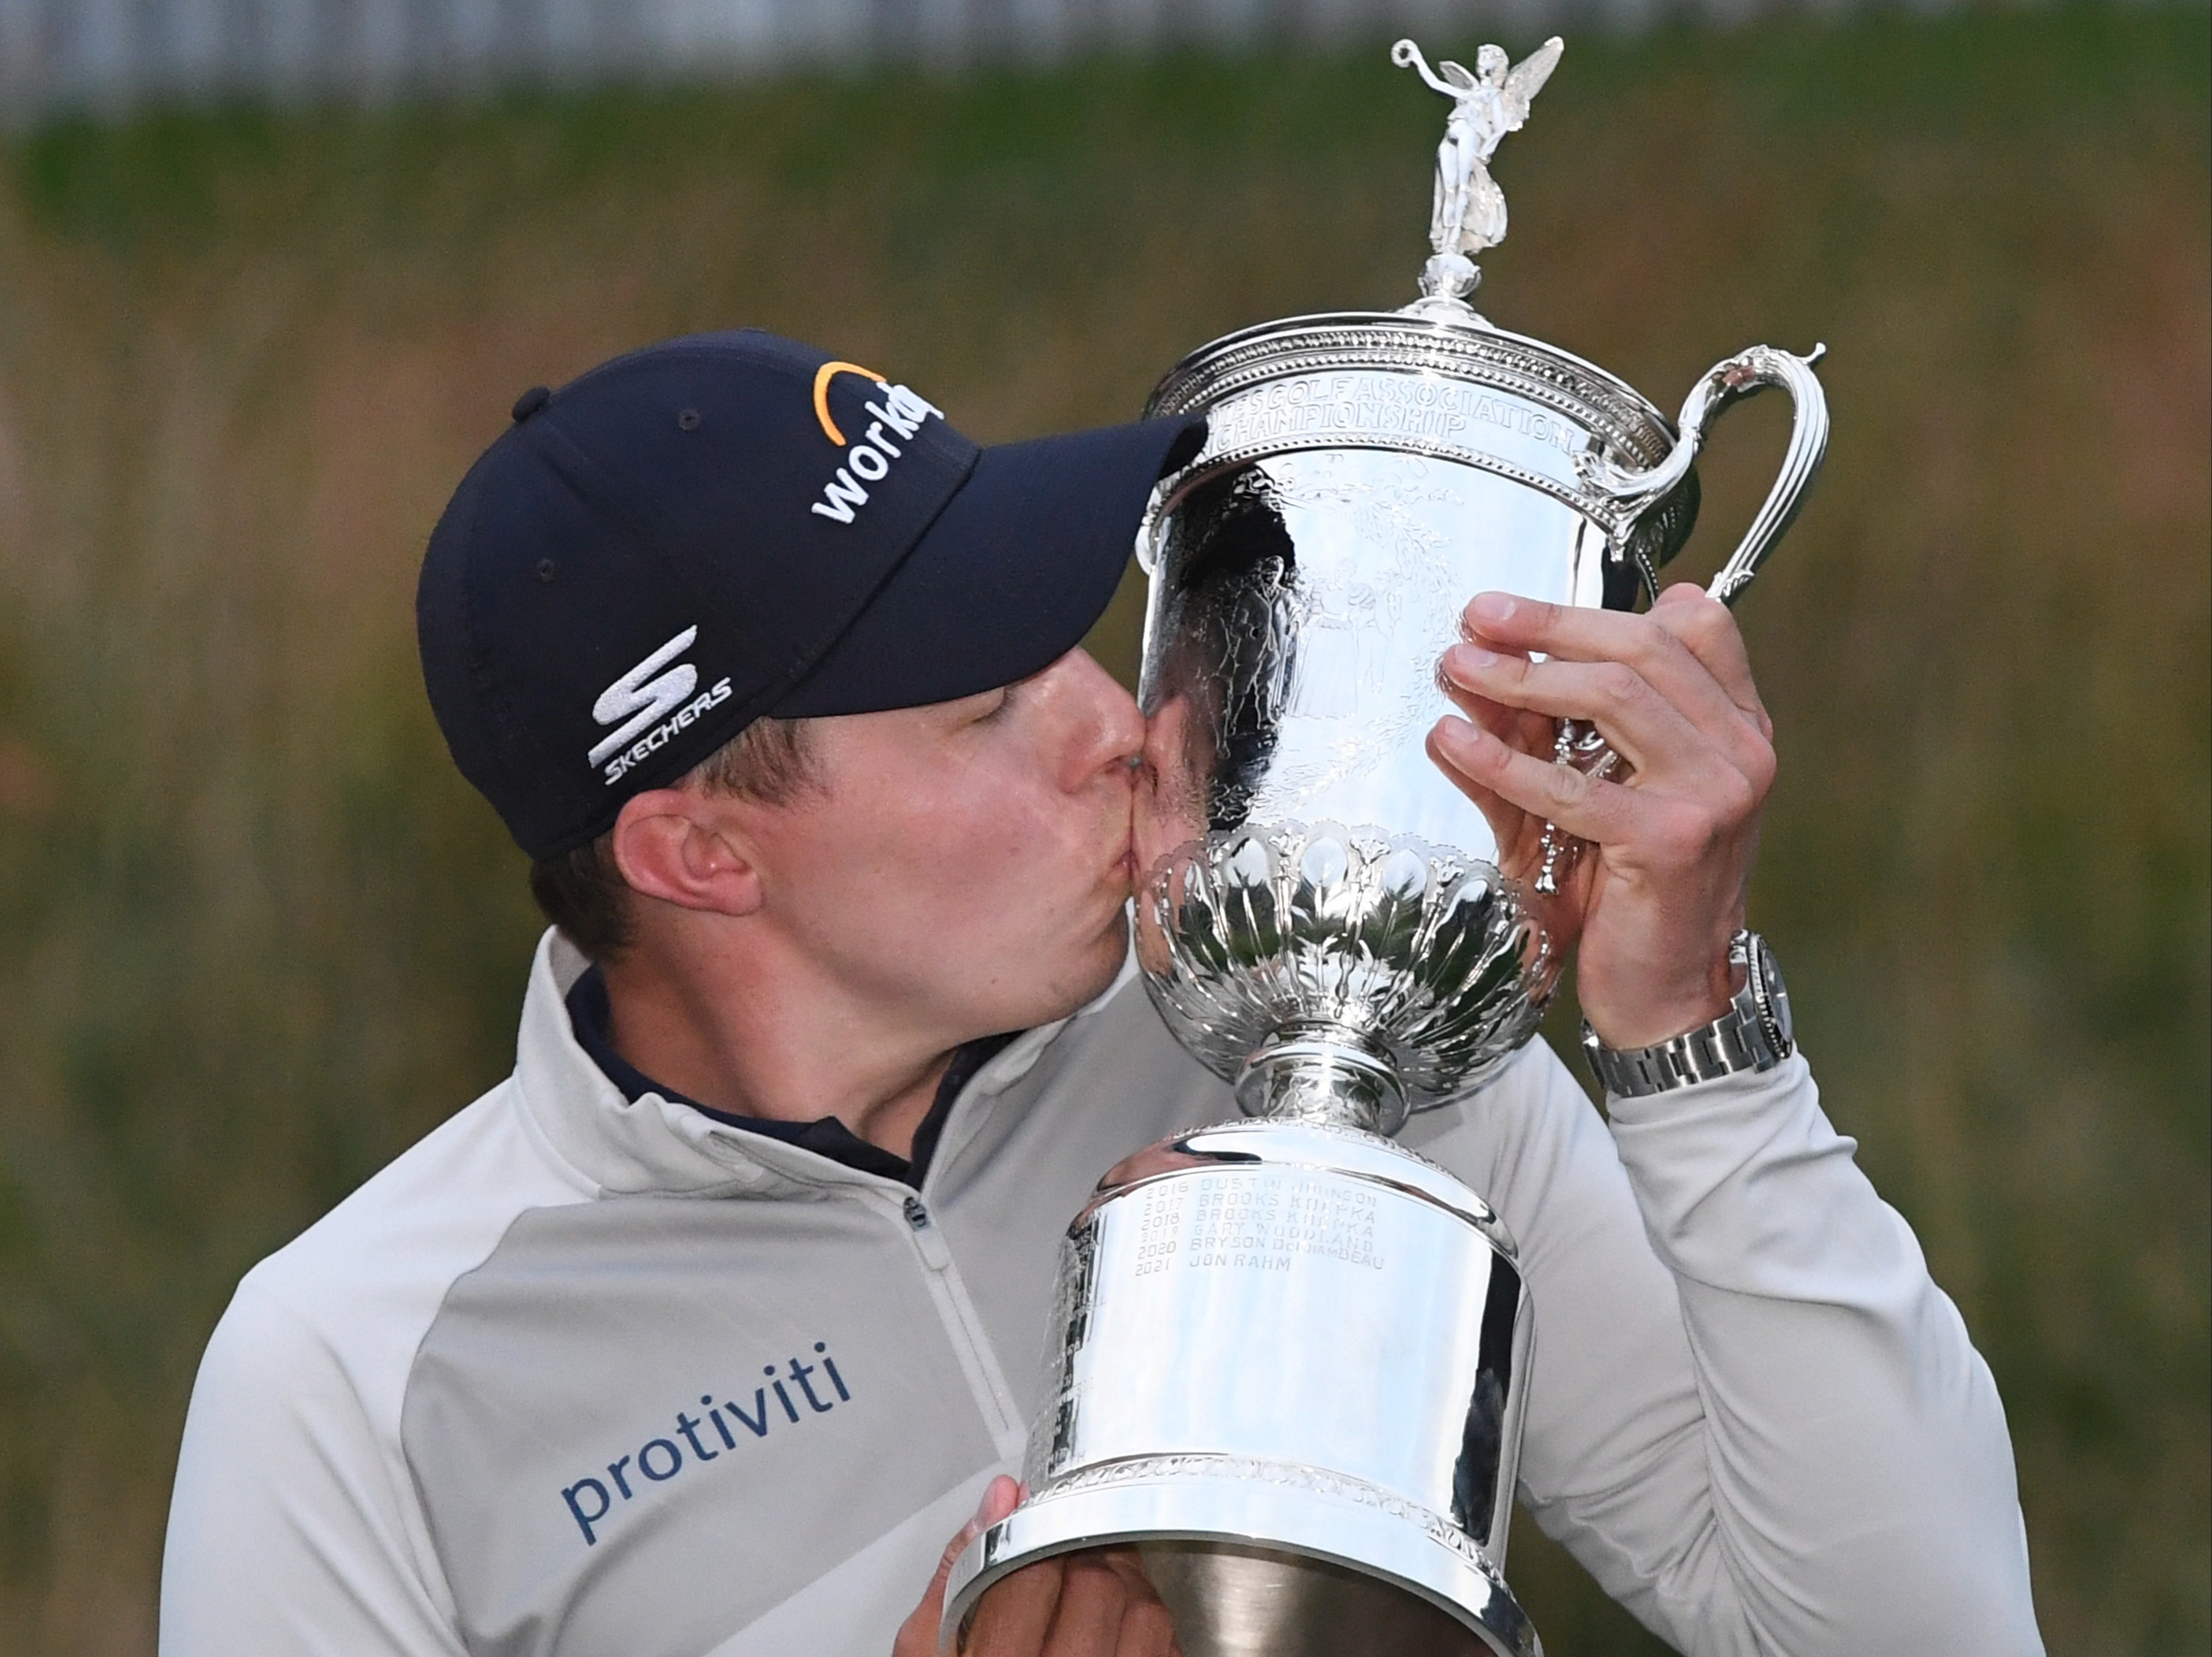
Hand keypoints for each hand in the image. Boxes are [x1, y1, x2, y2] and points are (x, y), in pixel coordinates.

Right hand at [894, 1476, 1181, 1656]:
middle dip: (1081, 1558)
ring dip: (1125, 1590)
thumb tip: (997, 1504)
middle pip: (1097, 1584)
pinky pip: (1168, 1649)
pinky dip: (1150, 1632)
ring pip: (1146, 1613)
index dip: (1035, 1535)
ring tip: (1093, 1598)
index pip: (1033, 1572)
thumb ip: (957, 1574)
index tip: (1033, 1531)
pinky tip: (1116, 1636)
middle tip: (1061, 1562)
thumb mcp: (927, 1649)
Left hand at [1427, 584, 1775, 1050]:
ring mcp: (1717, 792)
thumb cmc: (1630, 888)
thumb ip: (1554, 728)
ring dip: (1520, 677)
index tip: (1513, 609)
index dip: (1596, 607)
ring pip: (1613, 696)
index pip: (1693, 625)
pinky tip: (1453, 742)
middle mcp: (1740, 749)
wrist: (1667, 989)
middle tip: (1475, 618)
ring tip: (1455, 668)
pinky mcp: (1674, 839)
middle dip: (1547, 626)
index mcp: (1735, 724)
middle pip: (1641, 647)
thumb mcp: (1596, 789)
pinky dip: (1503, 761)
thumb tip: (1480, 659)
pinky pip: (1572, 785)